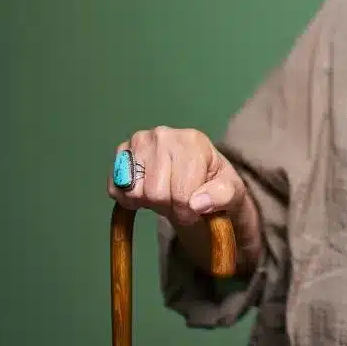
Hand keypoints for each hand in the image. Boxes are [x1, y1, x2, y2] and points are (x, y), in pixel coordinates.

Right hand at [106, 126, 254, 230]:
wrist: (197, 178)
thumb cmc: (215, 184)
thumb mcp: (231, 192)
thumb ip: (221, 196)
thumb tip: (197, 203)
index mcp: (193, 141)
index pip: (182, 192)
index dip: (187, 211)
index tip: (194, 210)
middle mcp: (163, 135)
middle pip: (155, 193)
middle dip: (168, 205)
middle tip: (178, 199)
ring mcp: (139, 141)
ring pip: (134, 192)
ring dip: (149, 202)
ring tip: (165, 192)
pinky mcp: (122, 154)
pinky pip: (115, 189)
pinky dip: (127, 199)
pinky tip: (144, 191)